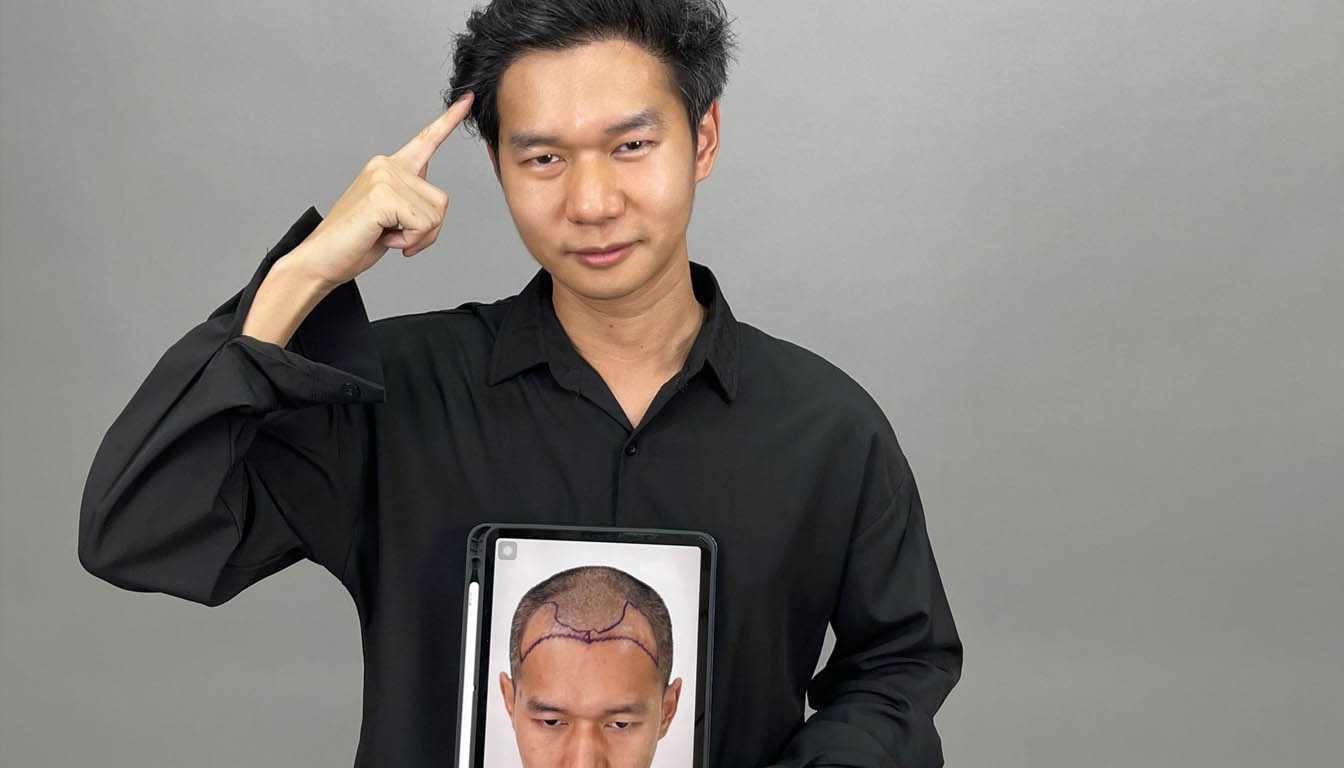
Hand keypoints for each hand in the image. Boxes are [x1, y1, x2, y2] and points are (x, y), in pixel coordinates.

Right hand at [288, 90, 473, 288]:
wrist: (321, 259)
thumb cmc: (354, 241)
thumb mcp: (390, 214)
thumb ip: (408, 191)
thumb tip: (424, 167)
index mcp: (389, 167)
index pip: (425, 140)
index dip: (448, 121)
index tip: (466, 98)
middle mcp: (386, 165)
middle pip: (441, 201)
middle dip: (426, 230)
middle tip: (395, 236)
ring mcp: (384, 177)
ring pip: (435, 215)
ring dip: (417, 237)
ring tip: (387, 236)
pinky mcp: (383, 196)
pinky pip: (422, 225)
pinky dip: (410, 241)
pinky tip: (384, 239)